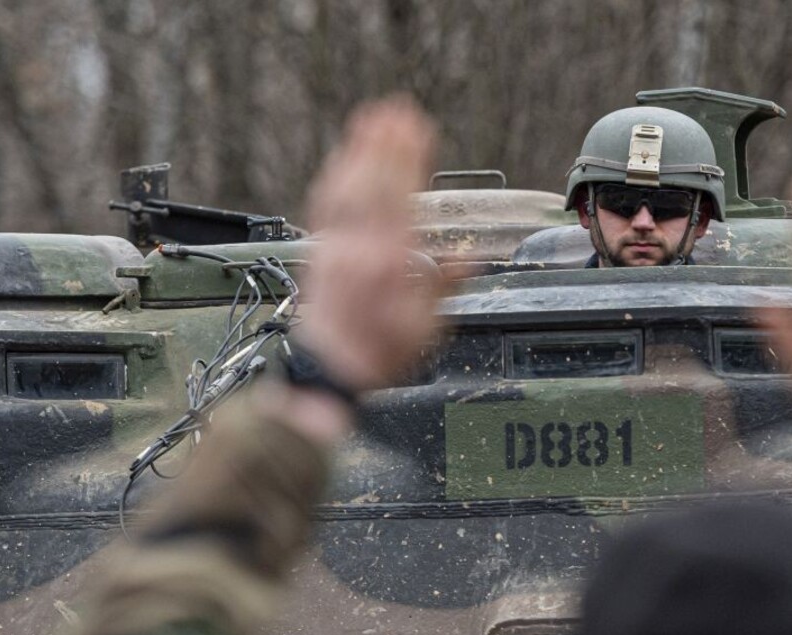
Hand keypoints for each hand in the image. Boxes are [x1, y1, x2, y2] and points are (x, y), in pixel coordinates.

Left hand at [298, 95, 442, 392]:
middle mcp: (358, 249)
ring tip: (371, 118)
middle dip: (386, 144)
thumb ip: (444, 287)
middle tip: (397, 109)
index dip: (407, 163)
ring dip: (360, 150)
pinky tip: (344, 157)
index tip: (416, 131)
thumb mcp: (427, 328)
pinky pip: (327, 204)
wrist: (330, 368)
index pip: (399, 200)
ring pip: (347, 188)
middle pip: (373, 185)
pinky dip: (337, 175)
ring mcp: (335, 247)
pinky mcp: (320, 250)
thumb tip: (470, 258)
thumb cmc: (380, 353)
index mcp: (389, 264)